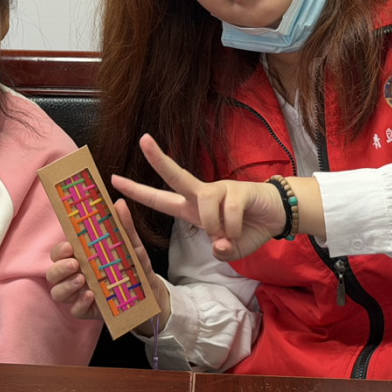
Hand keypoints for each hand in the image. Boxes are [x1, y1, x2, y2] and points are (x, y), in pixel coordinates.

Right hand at [47, 198, 170, 334]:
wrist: (149, 293)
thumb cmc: (134, 265)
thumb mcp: (131, 245)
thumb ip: (124, 226)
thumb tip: (119, 203)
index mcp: (81, 257)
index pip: (59, 253)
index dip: (59, 250)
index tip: (69, 246)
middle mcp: (75, 275)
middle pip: (52, 273)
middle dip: (59, 268)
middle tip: (75, 264)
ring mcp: (79, 294)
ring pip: (57, 293)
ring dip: (65, 286)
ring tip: (82, 280)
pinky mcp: (88, 310)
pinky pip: (74, 310)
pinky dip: (79, 303)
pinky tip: (91, 296)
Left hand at [110, 134, 284, 262]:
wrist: (277, 216)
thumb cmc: (248, 229)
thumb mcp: (230, 250)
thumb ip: (221, 252)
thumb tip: (217, 244)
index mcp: (192, 209)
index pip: (160, 199)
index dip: (137, 192)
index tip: (115, 181)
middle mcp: (202, 194)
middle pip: (176, 175)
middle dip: (158, 158)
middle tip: (142, 139)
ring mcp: (220, 189)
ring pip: (204, 203)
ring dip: (215, 226)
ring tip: (227, 235)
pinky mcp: (238, 189)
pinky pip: (229, 211)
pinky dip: (233, 227)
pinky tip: (241, 228)